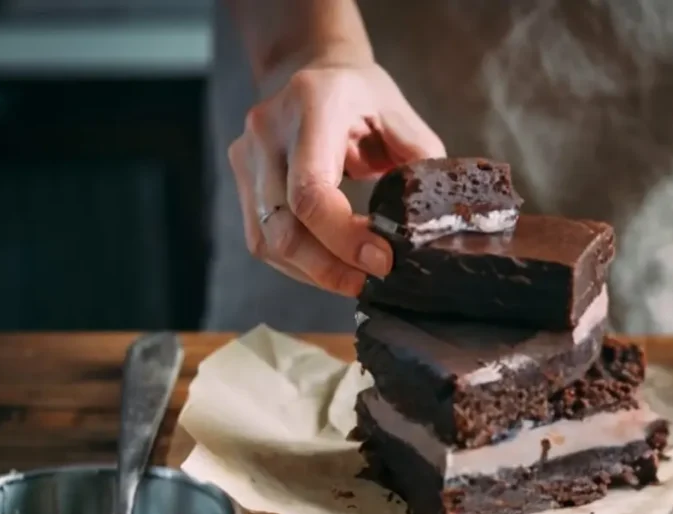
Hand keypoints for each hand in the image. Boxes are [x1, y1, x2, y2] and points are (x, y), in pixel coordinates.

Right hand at [228, 61, 444, 295]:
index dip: (343, 238)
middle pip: (284, 226)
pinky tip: (330, 268)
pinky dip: (299, 264)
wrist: (310, 72)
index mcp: (312, 107)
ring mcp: (247, 157)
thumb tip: (431, 221)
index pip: (310, 190)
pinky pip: (263, 239)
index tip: (382, 261)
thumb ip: (419, 160)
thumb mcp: (400, 114)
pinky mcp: (242, 181)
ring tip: (355, 281)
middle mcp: (268, 131)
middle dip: (329, 268)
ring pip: (268, 241)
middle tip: (370, 283)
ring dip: (314, 272)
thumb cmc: (361, 96)